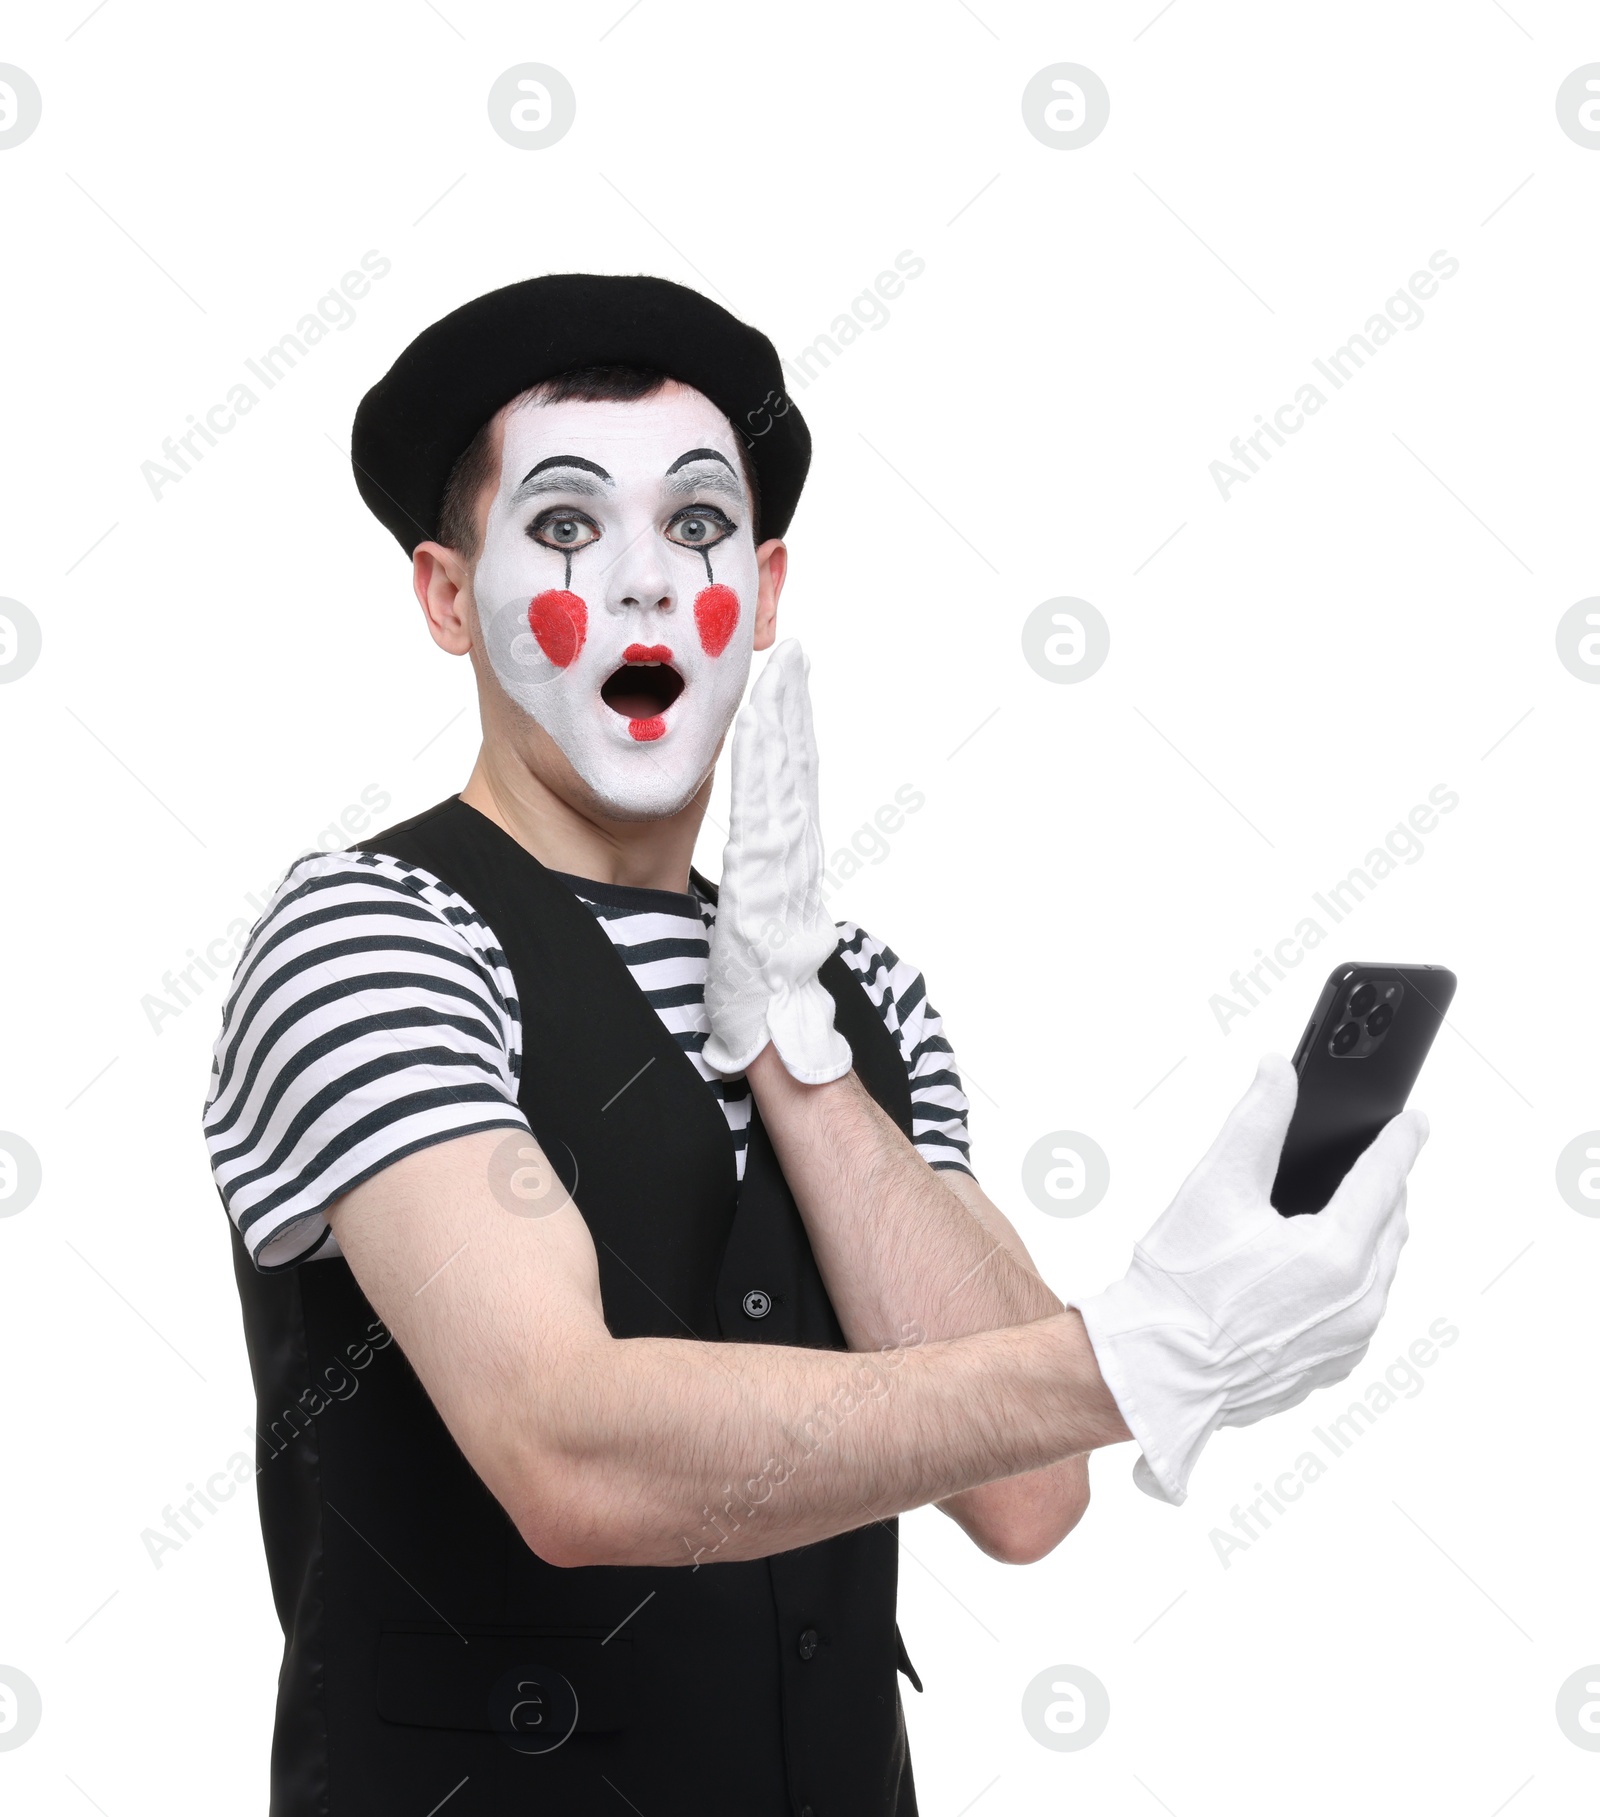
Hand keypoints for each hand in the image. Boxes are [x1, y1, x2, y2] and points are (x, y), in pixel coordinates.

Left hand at [703, 640, 851, 1085]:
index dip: (788, 748)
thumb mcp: (748, 965)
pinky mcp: (767, 883)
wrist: (776, 1052)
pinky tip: (765, 724)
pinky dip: (768, 766)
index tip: (786, 700)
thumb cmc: (757, 1019)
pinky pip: (765, 813)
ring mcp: (784, 874)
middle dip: (793, 718)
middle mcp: (792, 869)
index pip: (784, 801)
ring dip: (784, 726)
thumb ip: (751, 938)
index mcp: (783, 882)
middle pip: (793, 778)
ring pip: (783, 785)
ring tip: (785, 670)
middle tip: (795, 659)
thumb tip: (738, 935)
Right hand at [1067, 1054, 1426, 1504]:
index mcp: (1337, 1253)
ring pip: (1380, 1268)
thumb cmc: (1177, 1287)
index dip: (1400, 1141)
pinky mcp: (1333, 1364)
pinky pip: (1362, 1309)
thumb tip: (1278, 1073)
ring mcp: (1350, 1340)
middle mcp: (1359, 1302)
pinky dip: (1351, 1278)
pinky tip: (1314, 1266)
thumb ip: (1257, 1118)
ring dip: (1369, 1232)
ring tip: (1340, 1208)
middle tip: (1368, 1160)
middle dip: (1383, 1186)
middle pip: (1390, 1223)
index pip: (1385, 1178)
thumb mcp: (1214, 1185)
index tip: (1413, 1120)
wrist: (1152, 1373)